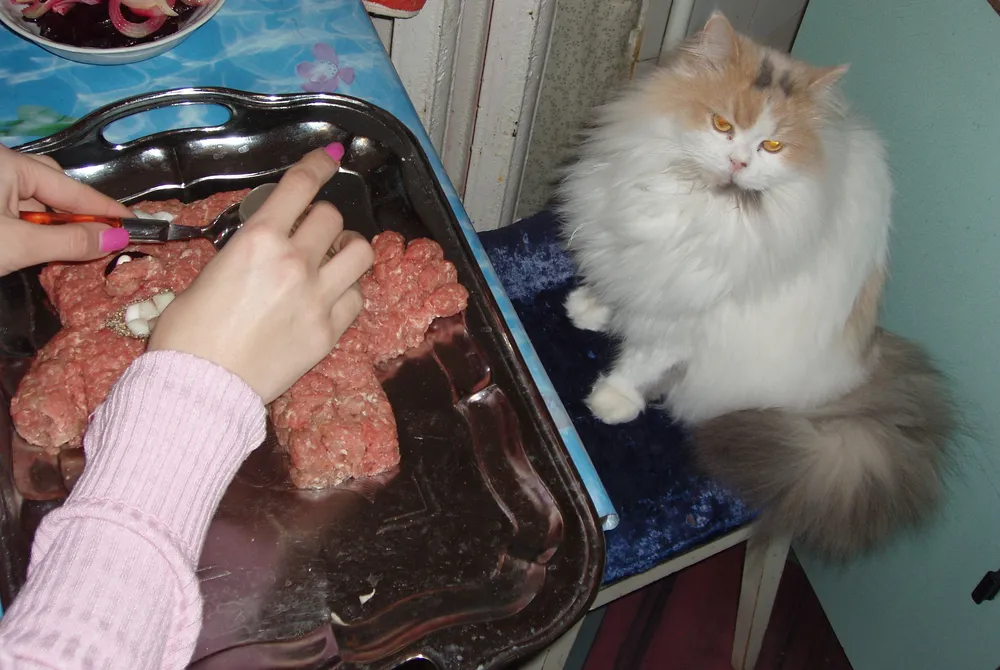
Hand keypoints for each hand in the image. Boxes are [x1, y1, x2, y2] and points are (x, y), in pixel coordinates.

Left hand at [0, 145, 132, 275]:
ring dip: (54, 224)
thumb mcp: (17, 245)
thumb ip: (68, 240)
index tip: (134, 224)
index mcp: (9, 163)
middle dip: (78, 213)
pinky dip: (33, 226)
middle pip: (53, 186)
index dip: (105, 209)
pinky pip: (16, 209)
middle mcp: (1, 166)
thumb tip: (115, 238)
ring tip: (73, 246)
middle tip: (103, 239)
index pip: (71, 188)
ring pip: (34, 199)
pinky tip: (41, 244)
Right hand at [148, 144, 373, 402]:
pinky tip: (332, 296)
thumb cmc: (187, 335)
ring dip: (348, 248)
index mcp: (257, 240)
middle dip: (322, 218)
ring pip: (360, 253)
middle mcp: (294, 262)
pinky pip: (357, 298)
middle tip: (311, 232)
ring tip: (335, 256)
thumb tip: (260, 249)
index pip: (300, 186)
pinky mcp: (328, 332)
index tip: (328, 157)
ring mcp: (317, 298)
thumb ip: (243, 254)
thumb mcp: (205, 276)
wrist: (200, 388)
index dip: (318, 165)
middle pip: (331, 217)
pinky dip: (348, 291)